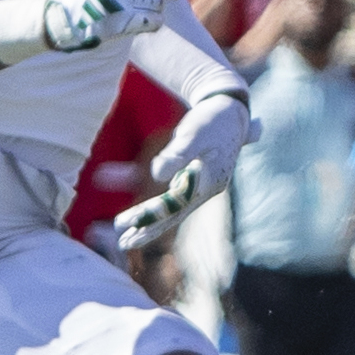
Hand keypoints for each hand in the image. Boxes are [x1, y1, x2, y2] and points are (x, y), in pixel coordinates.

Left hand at [114, 86, 257, 252]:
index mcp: (210, 183)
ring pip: (171, 209)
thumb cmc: (213, 120)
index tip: (127, 225)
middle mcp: (205, 190)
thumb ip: (178, 154)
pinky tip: (131, 201)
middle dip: (148, 228)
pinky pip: (170, 197)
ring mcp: (199, 187)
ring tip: (124, 234)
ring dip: (149, 221)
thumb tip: (156, 174)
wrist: (230, 111)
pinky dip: (152, 203)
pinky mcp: (193, 180)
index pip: (175, 205)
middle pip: (174, 214)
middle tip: (123, 244)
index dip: (150, 216)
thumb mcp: (195, 133)